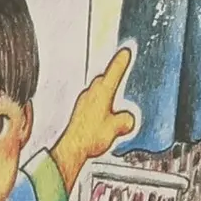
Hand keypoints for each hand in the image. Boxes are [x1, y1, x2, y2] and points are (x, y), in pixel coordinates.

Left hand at [53, 46, 137, 189]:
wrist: (71, 148)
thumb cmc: (90, 137)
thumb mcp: (116, 128)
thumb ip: (125, 120)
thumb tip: (128, 119)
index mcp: (101, 93)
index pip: (114, 72)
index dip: (120, 62)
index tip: (125, 51)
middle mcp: (91, 94)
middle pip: (103, 79)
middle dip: (112, 76)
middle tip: (121, 71)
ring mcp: (83, 102)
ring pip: (97, 91)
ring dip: (105, 92)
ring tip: (115, 101)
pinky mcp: (80, 112)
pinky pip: (93, 102)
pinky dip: (100, 104)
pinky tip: (104, 117)